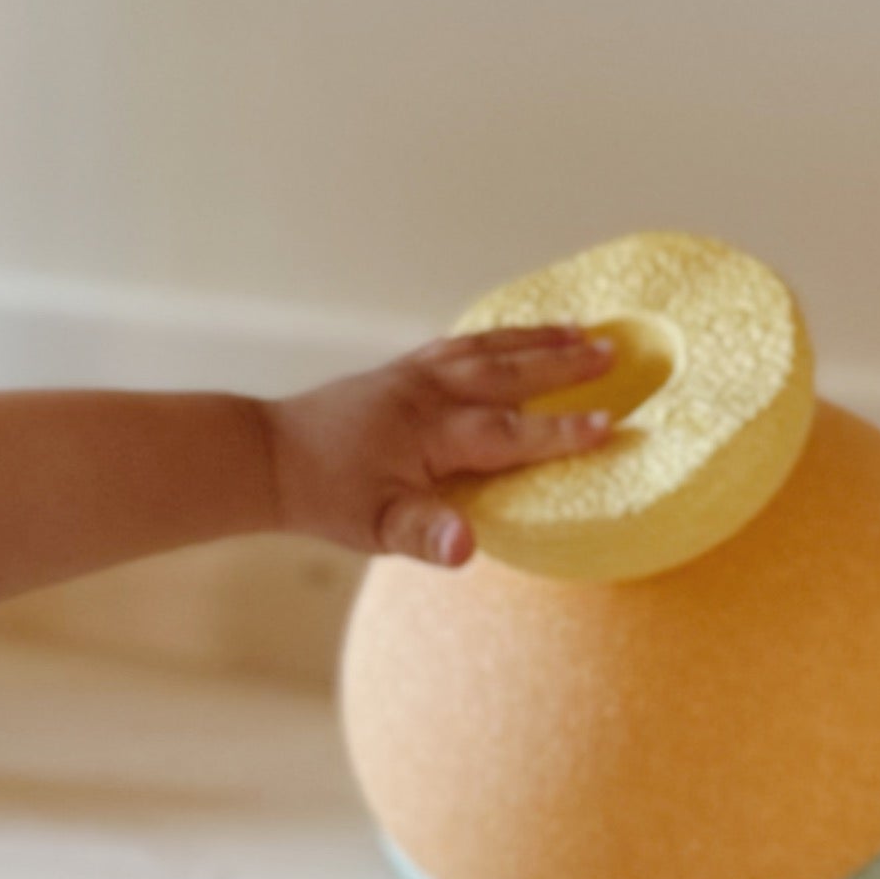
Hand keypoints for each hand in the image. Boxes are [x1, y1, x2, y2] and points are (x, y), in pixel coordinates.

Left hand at [265, 327, 615, 565]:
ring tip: (581, 331)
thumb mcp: (376, 527)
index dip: (561, 432)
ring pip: (485, 350)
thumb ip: (426, 535)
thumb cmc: (325, 496)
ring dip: (535, 340)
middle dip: (563, 364)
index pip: (510, 432)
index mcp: (431, 433)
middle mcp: (428, 394)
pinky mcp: (399, 372)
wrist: (265, 456)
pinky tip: (509, 338)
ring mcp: (413, 377)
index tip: (611, 425)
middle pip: (507, 374)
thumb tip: (469, 547)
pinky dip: (494, 337)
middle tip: (614, 353)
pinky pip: (458, 345)